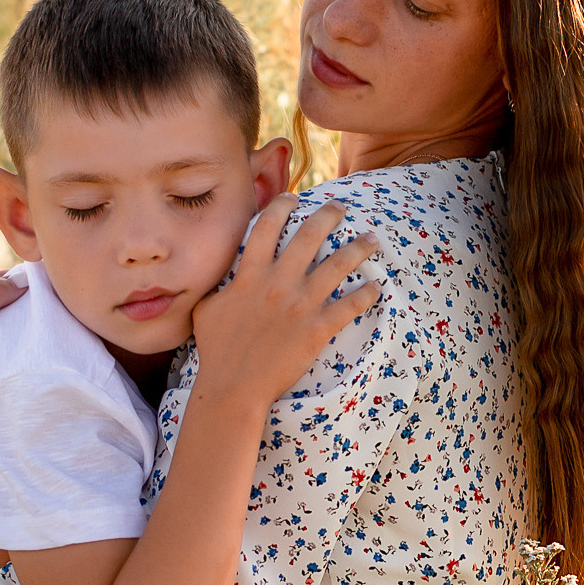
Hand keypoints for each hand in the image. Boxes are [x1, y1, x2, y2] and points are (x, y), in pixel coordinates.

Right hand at [192, 197, 379, 407]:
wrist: (234, 387)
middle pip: (309, 236)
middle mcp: (279, 283)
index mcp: (250, 275)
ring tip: (372, 238)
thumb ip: (220, 286)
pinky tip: (377, 287)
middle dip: (329, 215)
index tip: (294, 198)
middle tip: (341, 207)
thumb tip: (222, 275)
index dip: (281, 206)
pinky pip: (349, 306)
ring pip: (337, 266)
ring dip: (358, 248)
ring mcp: (301, 305)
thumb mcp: (206, 308)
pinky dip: (366, 295)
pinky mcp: (317, 329)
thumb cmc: (216, 350)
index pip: (267, 227)